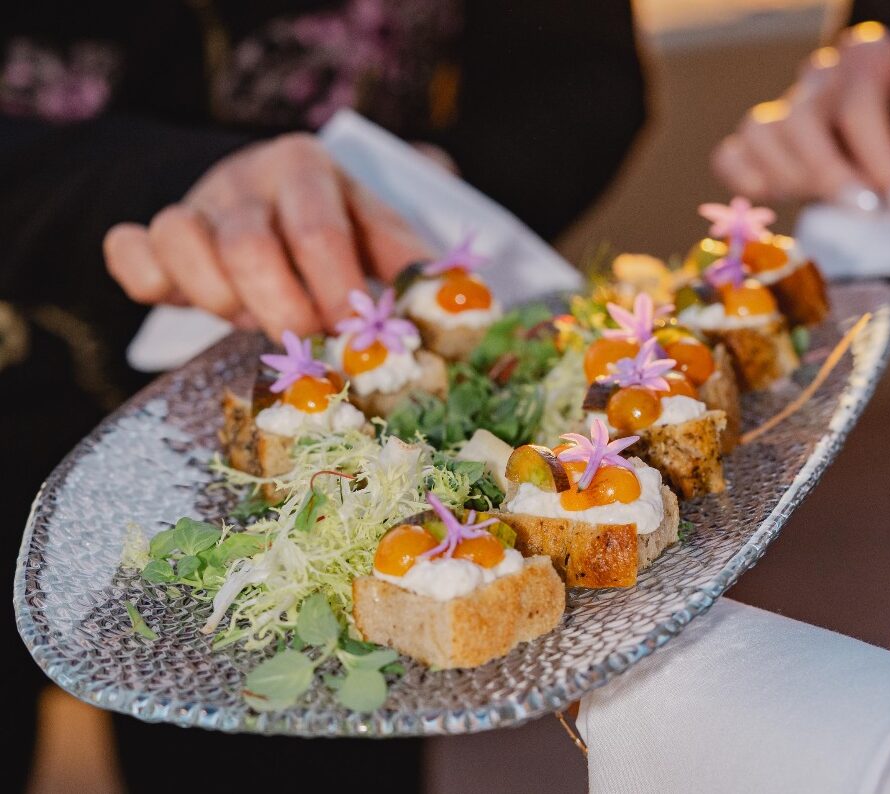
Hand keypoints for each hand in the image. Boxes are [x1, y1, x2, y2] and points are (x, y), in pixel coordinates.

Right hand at [104, 133, 431, 339]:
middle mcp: (246, 178)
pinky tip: (187, 300)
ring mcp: (195, 203)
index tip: (352, 332)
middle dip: (282, 309)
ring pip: (182, 244)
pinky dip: (150, 281)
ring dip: (221, 301)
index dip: (335, 291)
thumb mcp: (376, 227)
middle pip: (248, 246)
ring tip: (253, 320)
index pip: (320, 231)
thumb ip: (408, 254)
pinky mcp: (154, 234)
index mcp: (309, 167)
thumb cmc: (332, 226)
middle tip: (305, 338)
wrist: (266, 198)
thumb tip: (461, 294)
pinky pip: (130, 253)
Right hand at [711, 22, 889, 215]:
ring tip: (829, 208)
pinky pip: (731, 154)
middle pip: (803, 119)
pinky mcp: (761, 140)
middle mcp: (820, 75)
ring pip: (760, 132)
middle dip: (832, 174)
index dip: (881, 156)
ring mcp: (786, 105)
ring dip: (790, 178)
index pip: (862, 98)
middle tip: (865, 213)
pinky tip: (774, 198)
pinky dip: (744, 179)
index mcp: (871, 56)